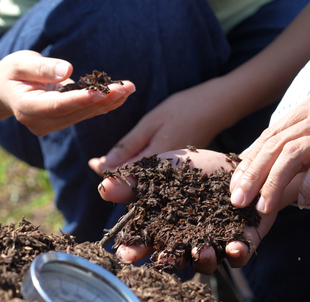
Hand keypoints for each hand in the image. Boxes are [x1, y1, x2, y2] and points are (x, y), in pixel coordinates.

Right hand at [0, 50, 135, 135]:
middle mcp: (41, 123)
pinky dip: (104, 103)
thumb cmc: (12, 72)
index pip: (58, 105)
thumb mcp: (21, 63)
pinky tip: (122, 93)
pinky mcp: (63, 123)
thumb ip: (42, 68)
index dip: (80, 99)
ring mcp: (52, 127)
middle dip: (102, 99)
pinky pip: (86, 114)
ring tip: (129, 87)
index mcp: (27, 109)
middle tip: (126, 87)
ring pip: (85, 114)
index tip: (101, 92)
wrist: (6, 89)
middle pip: (76, 112)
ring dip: (109, 101)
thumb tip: (67, 70)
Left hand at [88, 79, 236, 175]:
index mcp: (158, 165)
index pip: (124, 177)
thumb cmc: (183, 110)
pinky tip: (133, 160)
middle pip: (133, 185)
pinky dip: (141, 170)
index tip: (93, 162)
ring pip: (144, 183)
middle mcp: (168, 177)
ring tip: (111, 161)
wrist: (216, 107)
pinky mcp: (180, 174)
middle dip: (114, 176)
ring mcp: (176, 177)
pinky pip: (155, 177)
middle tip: (97, 163)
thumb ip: (129, 146)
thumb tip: (105, 165)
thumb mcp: (152, 123)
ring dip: (126, 174)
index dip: (106, 172)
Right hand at [98, 149, 278, 274]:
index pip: (144, 243)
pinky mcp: (243, 242)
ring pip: (206, 262)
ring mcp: (215, 244)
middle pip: (174, 258)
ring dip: (203, 259)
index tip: (126, 253)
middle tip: (165, 258)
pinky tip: (235, 246)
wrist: (238, 165)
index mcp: (164, 228)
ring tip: (202, 250)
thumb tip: (103, 186)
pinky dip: (237, 253)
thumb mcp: (163, 169)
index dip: (134, 249)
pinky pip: (239, 254)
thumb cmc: (196, 170)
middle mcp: (187, 242)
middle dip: (169, 260)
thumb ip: (135, 180)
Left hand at [230, 90, 309, 212]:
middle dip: (251, 176)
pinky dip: (308, 186)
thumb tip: (279, 167)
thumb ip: (308, 138)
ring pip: (291, 156)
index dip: (250, 162)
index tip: (236, 185)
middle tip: (237, 201)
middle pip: (273, 145)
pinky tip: (304, 203)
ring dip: (272, 185)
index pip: (270, 135)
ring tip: (263, 209)